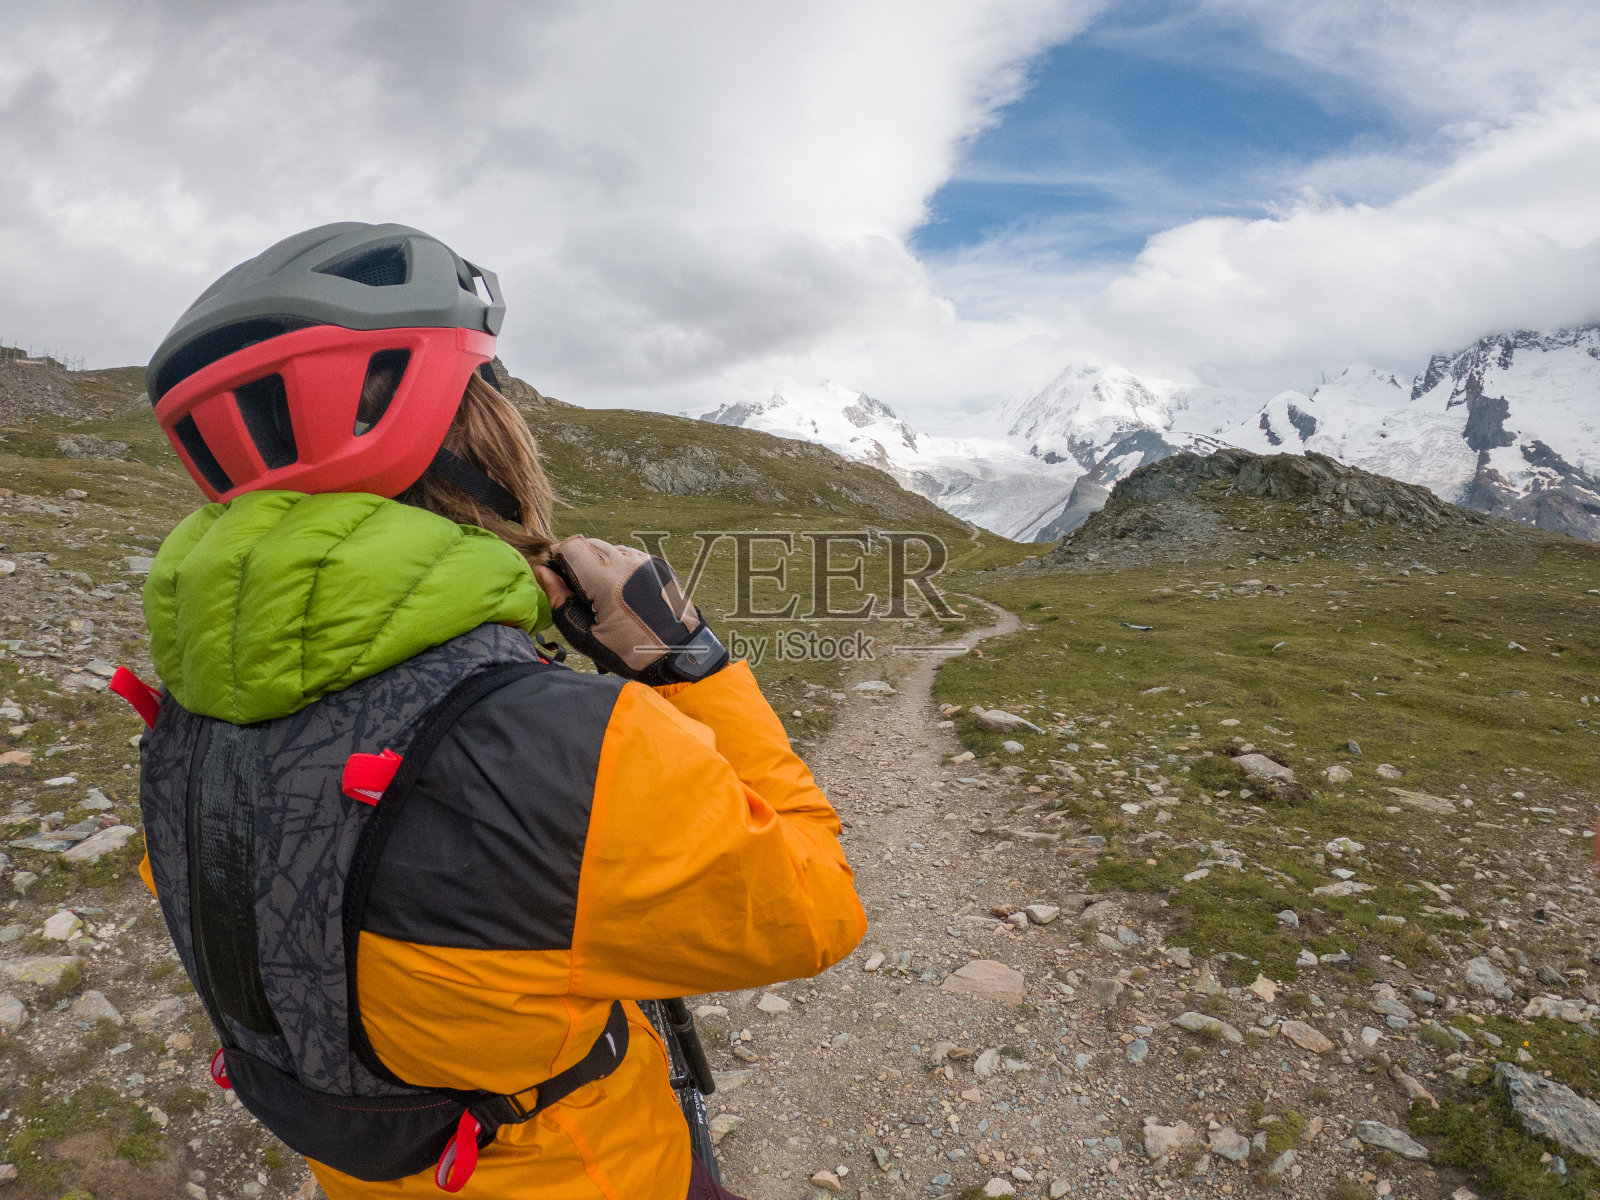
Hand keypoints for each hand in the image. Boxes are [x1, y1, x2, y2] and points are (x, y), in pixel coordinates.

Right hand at [534, 536, 727, 684]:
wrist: (682, 658)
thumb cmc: (632, 654)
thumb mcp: (586, 637)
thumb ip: (560, 602)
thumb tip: (544, 574)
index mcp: (608, 580)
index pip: (570, 547)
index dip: (556, 559)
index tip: (555, 578)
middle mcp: (629, 562)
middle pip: (588, 544)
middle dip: (576, 563)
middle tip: (578, 594)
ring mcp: (646, 561)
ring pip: (609, 549)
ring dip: (597, 565)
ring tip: (602, 598)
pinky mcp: (659, 565)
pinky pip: (629, 557)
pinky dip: (618, 569)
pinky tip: (621, 596)